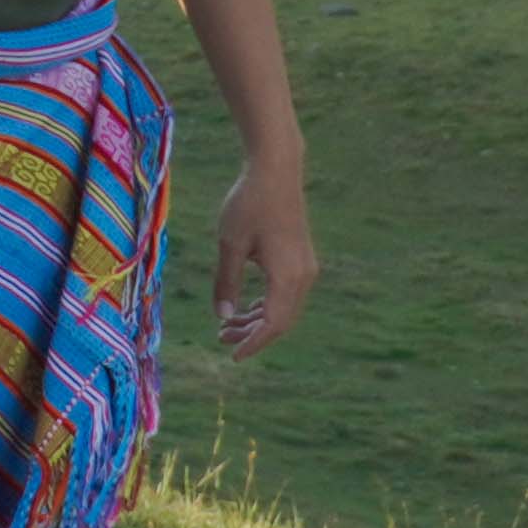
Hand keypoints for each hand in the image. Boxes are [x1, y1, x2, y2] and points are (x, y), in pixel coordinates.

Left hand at [207, 157, 317, 356]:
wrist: (275, 171)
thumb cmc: (248, 205)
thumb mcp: (229, 245)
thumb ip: (226, 282)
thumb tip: (223, 316)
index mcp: (287, 277)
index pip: (273, 324)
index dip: (253, 343)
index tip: (232, 356)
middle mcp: (303, 276)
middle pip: (281, 320)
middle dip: (253, 334)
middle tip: (220, 339)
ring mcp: (306, 267)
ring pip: (285, 307)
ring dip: (258, 319)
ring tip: (227, 326)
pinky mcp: (301, 258)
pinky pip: (287, 293)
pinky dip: (267, 304)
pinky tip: (246, 307)